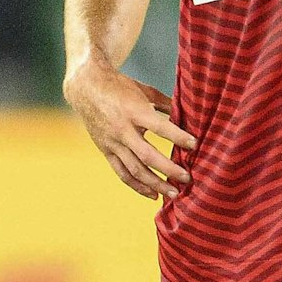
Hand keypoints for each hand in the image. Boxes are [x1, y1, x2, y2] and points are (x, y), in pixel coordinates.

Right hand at [64, 61, 195, 199]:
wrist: (85, 88)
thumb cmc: (120, 86)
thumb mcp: (145, 91)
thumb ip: (166, 105)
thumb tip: (190, 116)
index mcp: (133, 110)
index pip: (159, 127)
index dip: (178, 137)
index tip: (196, 145)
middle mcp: (121, 129)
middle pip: (147, 155)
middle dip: (169, 169)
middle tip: (187, 178)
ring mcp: (112, 142)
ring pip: (134, 169)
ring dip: (155, 184)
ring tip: (174, 194)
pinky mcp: (106, 150)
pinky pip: (122, 172)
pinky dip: (137, 186)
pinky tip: (153, 194)